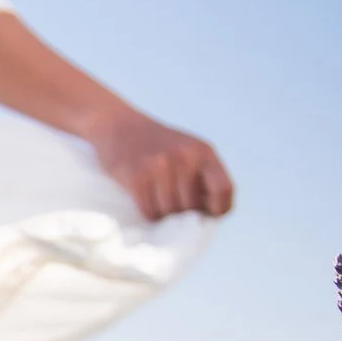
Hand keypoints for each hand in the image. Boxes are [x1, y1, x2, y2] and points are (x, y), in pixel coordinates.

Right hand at [86, 107, 234, 220]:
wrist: (118, 125)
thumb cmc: (156, 144)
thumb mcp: (188, 151)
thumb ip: (203, 177)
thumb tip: (210, 215)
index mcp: (204, 152)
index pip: (223, 190)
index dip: (218, 209)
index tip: (205, 212)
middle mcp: (185, 157)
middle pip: (192, 207)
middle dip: (181, 212)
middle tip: (170, 201)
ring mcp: (160, 166)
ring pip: (170, 213)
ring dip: (162, 213)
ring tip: (155, 198)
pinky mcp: (137, 177)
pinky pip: (150, 212)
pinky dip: (147, 212)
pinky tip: (144, 199)